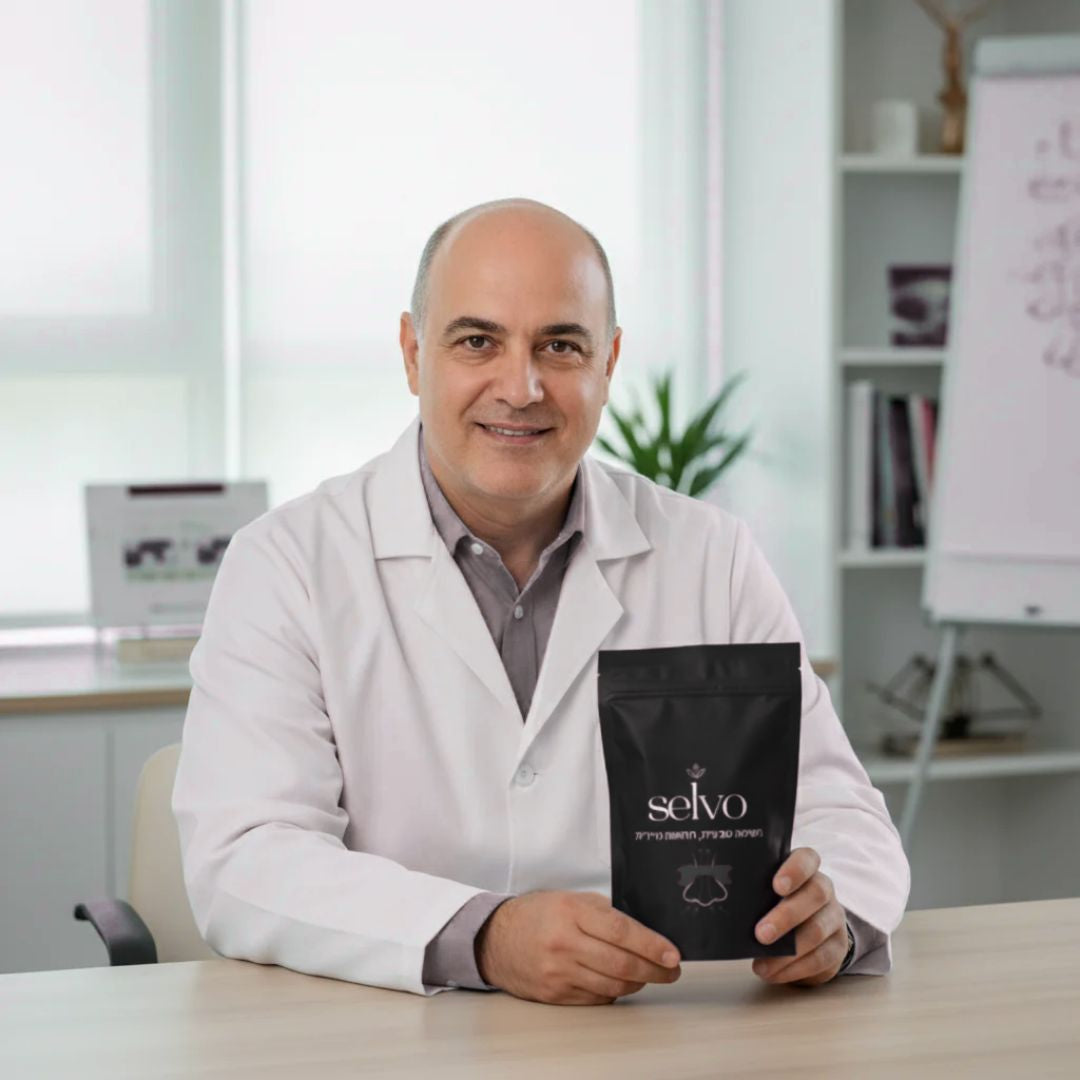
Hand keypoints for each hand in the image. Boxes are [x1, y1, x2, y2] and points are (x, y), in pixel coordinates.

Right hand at [475, 890, 682, 1004]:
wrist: (495, 939)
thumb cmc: (537, 915)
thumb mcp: (570, 900)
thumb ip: (604, 913)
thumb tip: (644, 934)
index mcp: (571, 912)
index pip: (621, 930)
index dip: (651, 945)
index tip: (672, 955)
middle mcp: (565, 942)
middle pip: (621, 963)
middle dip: (654, 970)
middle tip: (672, 971)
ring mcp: (559, 972)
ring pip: (613, 985)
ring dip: (638, 982)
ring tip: (649, 975)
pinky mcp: (555, 994)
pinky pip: (596, 998)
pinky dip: (614, 991)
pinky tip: (621, 983)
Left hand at [750, 846, 849, 987]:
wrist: (810, 931)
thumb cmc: (776, 903)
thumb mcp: (767, 890)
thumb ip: (754, 889)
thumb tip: (721, 901)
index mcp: (806, 868)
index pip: (807, 859)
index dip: (795, 870)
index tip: (777, 885)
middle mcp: (824, 889)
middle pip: (814, 895)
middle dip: (786, 916)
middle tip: (761, 934)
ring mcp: (833, 918)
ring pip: (817, 930)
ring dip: (788, 951)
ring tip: (761, 964)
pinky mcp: (838, 947)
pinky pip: (821, 959)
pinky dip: (794, 969)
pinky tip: (773, 973)